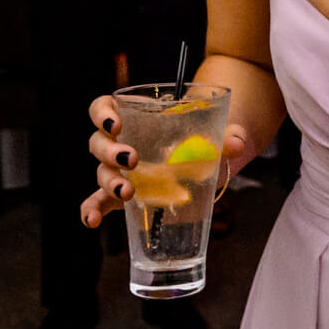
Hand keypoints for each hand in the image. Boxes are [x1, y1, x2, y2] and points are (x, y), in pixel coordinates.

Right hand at [79, 94, 254, 228]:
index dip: (102, 113)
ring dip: (110, 181)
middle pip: (100, 142)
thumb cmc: (207, 133)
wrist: (212, 155)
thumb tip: (236, 143)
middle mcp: (121, 140)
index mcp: (136, 115)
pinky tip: (92, 221)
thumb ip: (230, 133)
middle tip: (132, 159)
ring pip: (102, 171)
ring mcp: (121, 169)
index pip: (104, 107)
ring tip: (127, 191)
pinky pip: (102, 201)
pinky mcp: (126, 193)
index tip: (117, 123)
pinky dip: (93, 209)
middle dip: (110, 151)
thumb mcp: (220, 129)